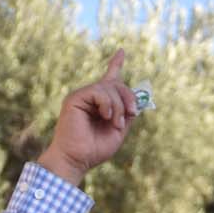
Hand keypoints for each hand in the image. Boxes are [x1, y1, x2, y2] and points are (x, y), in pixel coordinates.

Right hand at [39, 52, 138, 186]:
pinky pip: (98, 91)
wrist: (76, 161)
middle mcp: (90, 97)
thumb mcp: (118, 132)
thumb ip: (127, 115)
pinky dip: (108, 103)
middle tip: (133, 113)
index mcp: (100, 104)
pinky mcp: (75, 98)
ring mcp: (82, 96)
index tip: (122, 52)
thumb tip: (138, 101)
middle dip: (128, 96)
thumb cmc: (94, 150)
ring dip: (119, 106)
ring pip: (109, 88)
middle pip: (115, 83)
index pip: (109, 79)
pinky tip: (106, 116)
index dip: (116, 64)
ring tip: (116, 123)